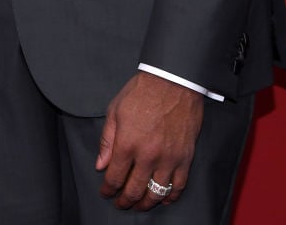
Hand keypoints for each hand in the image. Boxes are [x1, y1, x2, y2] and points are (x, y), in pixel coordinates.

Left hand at [96, 72, 203, 210]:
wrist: (172, 81)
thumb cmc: (142, 92)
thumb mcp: (115, 110)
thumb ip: (107, 140)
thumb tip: (101, 165)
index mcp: (127, 143)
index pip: (114, 177)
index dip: (108, 189)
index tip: (106, 192)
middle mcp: (147, 155)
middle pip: (134, 190)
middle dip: (124, 201)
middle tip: (120, 203)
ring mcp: (168, 159)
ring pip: (156, 193)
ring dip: (145, 204)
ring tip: (139, 205)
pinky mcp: (185, 158)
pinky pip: (178, 186)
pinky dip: (170, 196)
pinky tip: (163, 198)